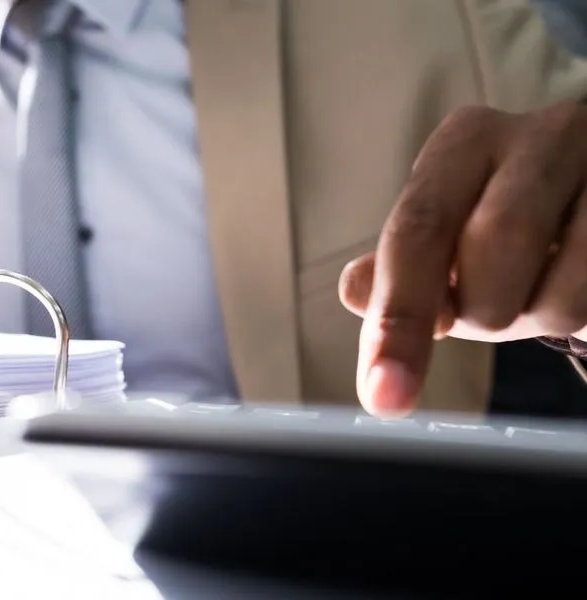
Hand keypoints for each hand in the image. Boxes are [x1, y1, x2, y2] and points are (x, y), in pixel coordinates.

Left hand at [340, 101, 586, 416]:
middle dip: (481, 309)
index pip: (417, 230)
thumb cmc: (514, 232)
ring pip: (562, 290)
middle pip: (494, 245)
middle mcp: (539, 136)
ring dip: (538, 319)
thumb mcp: (448, 244)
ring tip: (540, 291)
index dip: (398, 316)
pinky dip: (583, 316)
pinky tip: (578, 284)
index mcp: (465, 143)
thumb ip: (395, 272)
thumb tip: (356, 290)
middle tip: (486, 313)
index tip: (386, 394)